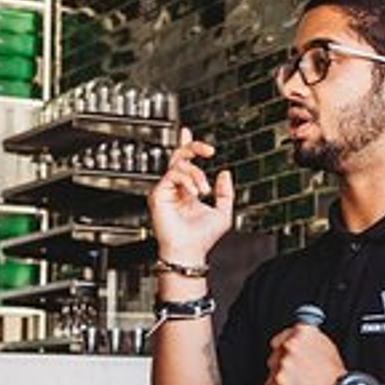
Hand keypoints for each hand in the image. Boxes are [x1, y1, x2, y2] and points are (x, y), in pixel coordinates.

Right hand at [148, 127, 235, 265]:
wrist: (190, 251)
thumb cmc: (203, 238)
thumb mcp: (223, 212)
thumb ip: (225, 192)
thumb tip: (224, 173)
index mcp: (187, 190)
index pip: (185, 163)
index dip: (186, 145)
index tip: (187, 132)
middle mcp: (175, 189)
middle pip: (179, 156)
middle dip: (193, 148)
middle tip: (208, 150)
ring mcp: (165, 191)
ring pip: (179, 165)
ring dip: (197, 174)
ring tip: (204, 190)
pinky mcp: (158, 194)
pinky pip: (172, 175)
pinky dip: (187, 181)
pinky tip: (194, 193)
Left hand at [265, 322, 345, 384]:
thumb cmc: (335, 375)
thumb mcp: (326, 346)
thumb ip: (306, 340)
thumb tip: (294, 338)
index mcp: (303, 332)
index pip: (279, 340)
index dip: (284, 352)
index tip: (289, 360)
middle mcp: (291, 345)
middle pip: (275, 357)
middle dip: (283, 367)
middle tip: (300, 375)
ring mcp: (284, 363)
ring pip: (273, 372)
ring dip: (282, 380)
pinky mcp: (279, 382)